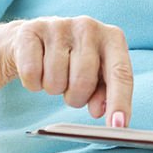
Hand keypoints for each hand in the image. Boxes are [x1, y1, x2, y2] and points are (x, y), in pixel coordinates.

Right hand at [4, 16, 133, 126]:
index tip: (118, 127)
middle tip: (71, 92)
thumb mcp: (95, 75)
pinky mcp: (31, 30)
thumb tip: (99, 111)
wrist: (34, 41)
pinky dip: (32, 83)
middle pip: (84, 80)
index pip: (121, 73)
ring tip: (54, 75)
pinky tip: (38, 70)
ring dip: (53, 88)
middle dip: (76, 97)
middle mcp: (88, 26)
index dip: (120, 102)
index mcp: (112, 37)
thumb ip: (104, 94)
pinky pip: (31, 73)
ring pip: (55, 79)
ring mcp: (59, 25)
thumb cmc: (73, 62)